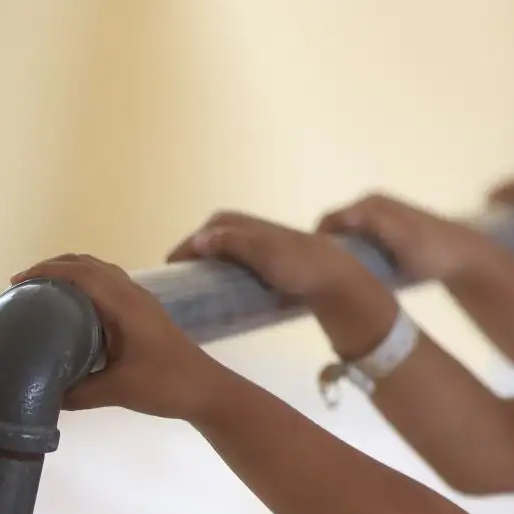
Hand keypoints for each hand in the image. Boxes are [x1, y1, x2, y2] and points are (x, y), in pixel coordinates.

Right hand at [12, 254, 232, 422]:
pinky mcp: (146, 314)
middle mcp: (134, 295)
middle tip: (23, 285)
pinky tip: (73, 309)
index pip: (81, 273)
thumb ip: (75, 392)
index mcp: (125, 305)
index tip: (17, 281)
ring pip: (102, 272)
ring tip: (42, 292)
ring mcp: (142, 302)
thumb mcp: (115, 391)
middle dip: (54, 266)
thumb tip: (41, 394)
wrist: (208, 390)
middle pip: (89, 264)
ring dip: (72, 273)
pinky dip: (87, 285)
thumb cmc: (166, 385)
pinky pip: (111, 286)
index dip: (47, 270)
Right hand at [169, 212, 396, 359]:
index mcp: (257, 227)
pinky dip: (232, 270)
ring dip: (215, 259)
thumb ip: (235, 244)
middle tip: (183, 274)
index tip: (172, 264)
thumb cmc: (302, 267)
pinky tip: (230, 289)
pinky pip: (248, 263)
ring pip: (236, 248)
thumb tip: (201, 237)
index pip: (216, 223)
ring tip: (200, 282)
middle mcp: (264, 234)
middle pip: (224, 233)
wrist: (341, 283)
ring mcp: (275, 250)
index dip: (192, 240)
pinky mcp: (283, 268)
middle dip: (200, 247)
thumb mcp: (267, 253)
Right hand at [318, 193, 498, 283]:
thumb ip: (372, 229)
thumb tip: (337, 224)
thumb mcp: (401, 241)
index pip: (327, 222)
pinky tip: (355, 276)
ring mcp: (377, 215)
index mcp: (369, 204)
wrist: (464, 256)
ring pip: (344, 236)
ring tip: (336, 281)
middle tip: (324, 280)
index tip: (313, 273)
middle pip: (333, 229)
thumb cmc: (433, 253)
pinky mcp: (384, 228)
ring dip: (338, 255)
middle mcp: (369, 203)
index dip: (316, 245)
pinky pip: (357, 240)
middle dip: (326, 251)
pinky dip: (352, 255)